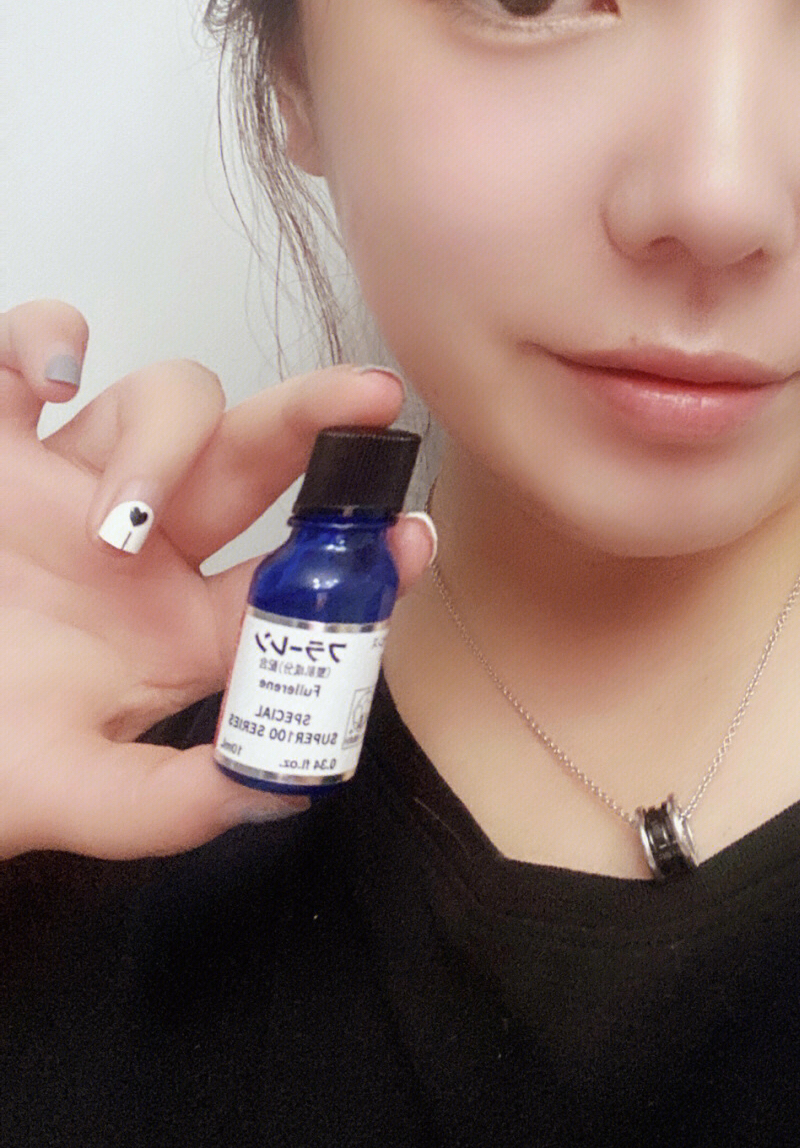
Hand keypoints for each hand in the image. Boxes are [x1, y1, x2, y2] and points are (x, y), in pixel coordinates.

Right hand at [0, 300, 435, 860]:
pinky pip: (27, 354)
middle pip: (255, 460)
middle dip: (314, 422)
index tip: (412, 537)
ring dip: (163, 434)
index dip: (362, 554)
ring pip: (164, 398)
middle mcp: (143, 546)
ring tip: (118, 515)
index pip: (297, 578)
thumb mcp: (65, 797)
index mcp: (178, 630)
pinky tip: (50, 384)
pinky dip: (45, 342)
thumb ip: (171, 805)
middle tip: (368, 398)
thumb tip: (284, 785)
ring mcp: (68, 486)